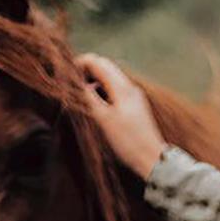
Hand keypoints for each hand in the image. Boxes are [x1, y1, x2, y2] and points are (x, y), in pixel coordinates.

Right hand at [78, 53, 167, 179]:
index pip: (98, 62)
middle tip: (71, 83)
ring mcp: (133, 95)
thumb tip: (76, 81)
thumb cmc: (127, 142)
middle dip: (86, 70)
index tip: (67, 73)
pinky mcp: (134, 105)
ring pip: (110, 78)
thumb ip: (89, 97)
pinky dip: (102, 90)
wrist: (152, 159)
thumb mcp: (103, 119)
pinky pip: (115, 89)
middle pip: (105, 66)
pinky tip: (96, 103)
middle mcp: (130, 87)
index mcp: (122, 87)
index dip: (80, 63)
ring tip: (81, 94)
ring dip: (94, 80)